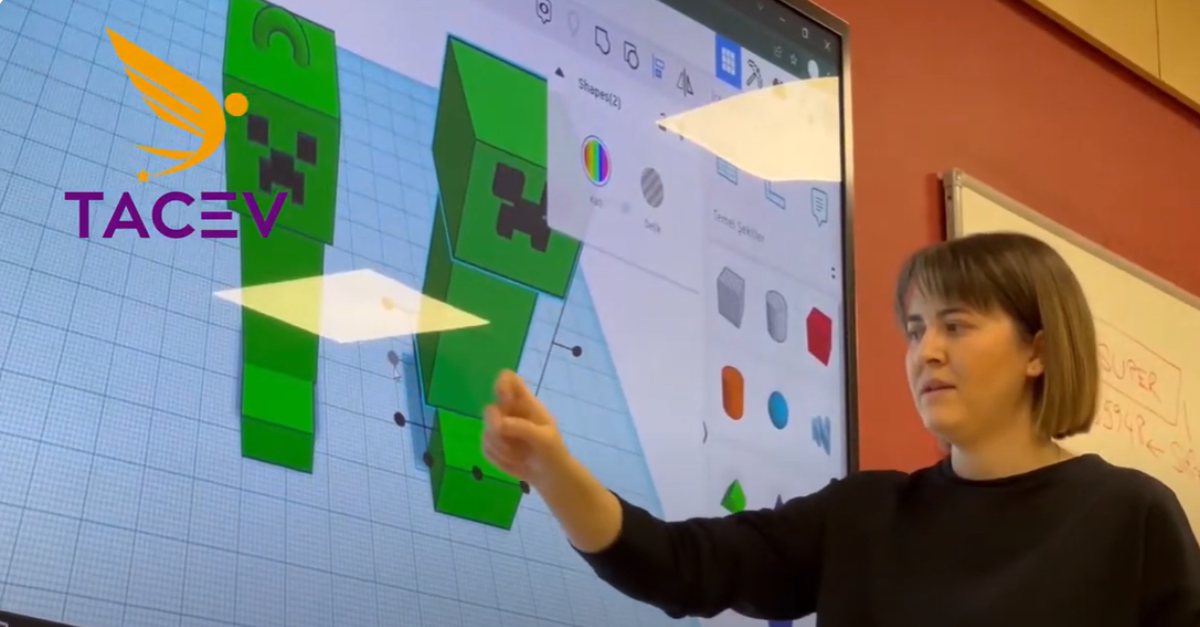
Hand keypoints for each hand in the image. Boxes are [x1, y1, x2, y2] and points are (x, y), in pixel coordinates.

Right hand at [482, 370, 568, 486]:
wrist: (549, 475)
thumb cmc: (553, 452)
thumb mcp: (545, 439)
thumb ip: (524, 429)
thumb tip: (500, 425)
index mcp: (525, 403)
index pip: (508, 379)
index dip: (502, 385)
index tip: (504, 401)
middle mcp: (509, 412)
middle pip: (489, 409)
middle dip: (495, 428)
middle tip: (507, 442)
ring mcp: (499, 428)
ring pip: (486, 432)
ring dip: (500, 448)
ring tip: (520, 457)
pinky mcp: (492, 444)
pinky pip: (485, 447)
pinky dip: (497, 458)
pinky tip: (513, 462)